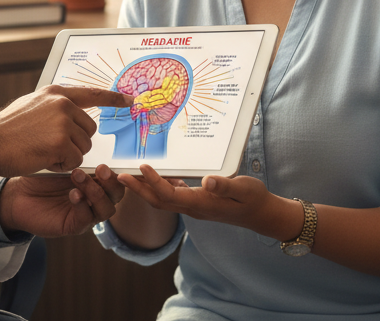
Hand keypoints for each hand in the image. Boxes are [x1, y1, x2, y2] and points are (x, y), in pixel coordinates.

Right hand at [0, 85, 131, 175]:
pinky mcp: (61, 142)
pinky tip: (42, 159)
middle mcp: (63, 104)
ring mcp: (63, 122)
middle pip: (89, 129)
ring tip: (42, 150)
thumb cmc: (7, 128)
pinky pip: (74, 161)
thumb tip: (71, 110)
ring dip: (67, 155)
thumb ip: (53, 106)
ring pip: (83, 147)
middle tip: (51, 146)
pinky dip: (61, 166)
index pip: (92, 93)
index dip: (114, 98)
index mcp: (57, 93)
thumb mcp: (31, 105)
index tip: (131, 101)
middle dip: (76, 142)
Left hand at [0, 163, 125, 237]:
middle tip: (100, 168)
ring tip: (77, 176)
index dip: (119, 172)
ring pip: (105, 208)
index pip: (117, 179)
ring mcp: (86, 213)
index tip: (110, 160)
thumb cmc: (41, 175)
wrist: (19, 194)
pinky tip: (72, 194)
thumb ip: (76, 154)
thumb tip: (88, 137)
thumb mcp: (60, 160)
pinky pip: (86, 219)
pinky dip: (82, 205)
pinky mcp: (74, 226)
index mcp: (96, 181)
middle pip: (116, 194)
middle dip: (111, 182)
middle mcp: (95, 198)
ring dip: (95, 192)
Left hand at [118, 165, 301, 239]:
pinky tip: (156, 175)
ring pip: (163, 200)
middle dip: (137, 189)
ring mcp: (194, 206)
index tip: (141, 166)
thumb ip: (225, 185)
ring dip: (144, 189)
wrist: (262, 214)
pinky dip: (159, 187)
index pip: (169, 195)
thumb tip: (206, 181)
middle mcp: (193, 207)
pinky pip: (172, 196)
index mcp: (201, 203)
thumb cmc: (253, 199)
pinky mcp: (197, 202)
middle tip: (118, 174)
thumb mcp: (243, 188)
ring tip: (129, 173)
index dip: (153, 182)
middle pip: (158, 201)